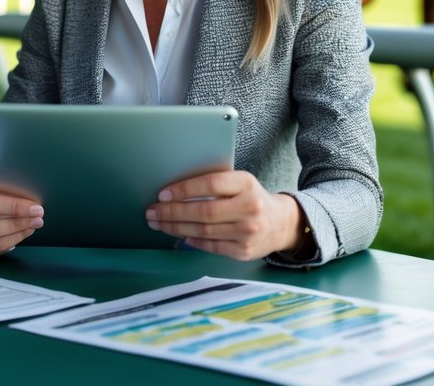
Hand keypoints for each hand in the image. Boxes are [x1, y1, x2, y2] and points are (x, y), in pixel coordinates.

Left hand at [145, 170, 303, 260]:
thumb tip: (174, 191)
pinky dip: (192, 240)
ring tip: (158, 223)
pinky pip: (211, 245)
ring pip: (203, 230)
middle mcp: (249, 208)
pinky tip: (179, 235)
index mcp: (246, 184)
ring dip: (175, 227)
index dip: (184, 189)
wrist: (281, 224)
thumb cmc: (251, 199)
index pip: (210, 184)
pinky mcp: (243, 251)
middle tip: (152, 211)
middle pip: (203, 211)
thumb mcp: (240, 183)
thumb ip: (215, 184)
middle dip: (172, 212)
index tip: (162, 194)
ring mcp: (248, 232)